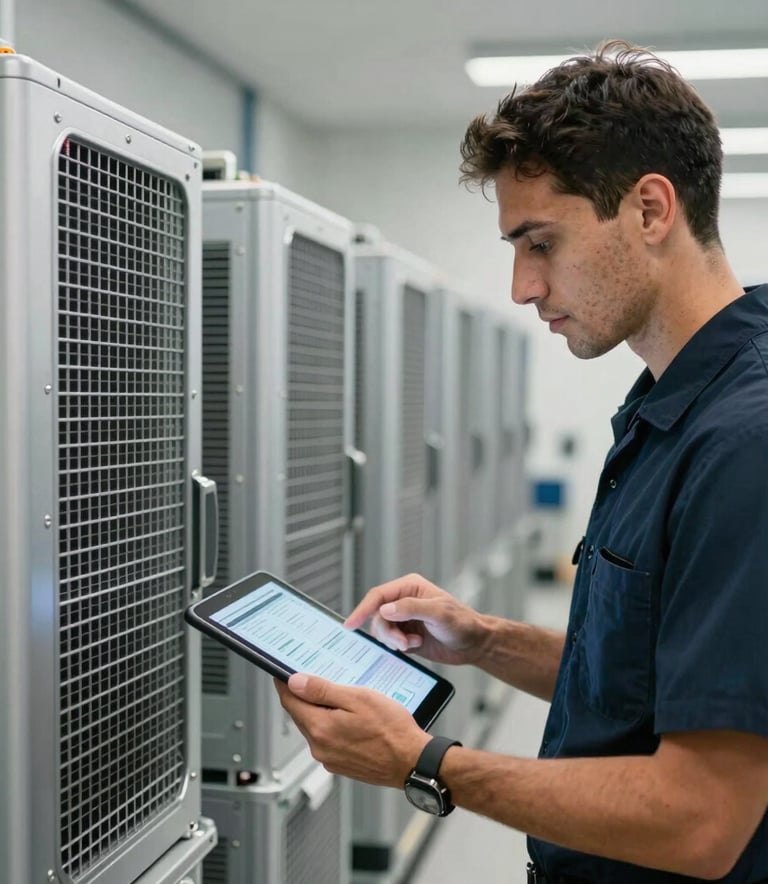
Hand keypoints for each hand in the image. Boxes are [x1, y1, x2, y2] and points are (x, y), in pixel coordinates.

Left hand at [275, 674, 429, 787]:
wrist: (412, 762)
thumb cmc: (391, 729)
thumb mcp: (358, 698)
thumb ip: (323, 690)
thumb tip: (295, 682)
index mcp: (320, 727)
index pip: (290, 701)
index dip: (284, 683)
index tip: (281, 672)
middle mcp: (319, 747)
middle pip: (301, 715)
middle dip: (304, 696)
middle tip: (313, 679)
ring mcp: (329, 758)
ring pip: (315, 727)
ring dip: (320, 712)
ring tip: (339, 698)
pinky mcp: (341, 765)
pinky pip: (327, 740)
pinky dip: (332, 726)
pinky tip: (349, 719)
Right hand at [344, 572, 485, 665]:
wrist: (474, 643)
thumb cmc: (462, 623)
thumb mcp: (438, 613)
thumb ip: (411, 608)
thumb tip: (384, 609)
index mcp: (409, 587)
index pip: (378, 596)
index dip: (362, 609)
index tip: (350, 624)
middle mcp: (403, 601)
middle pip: (377, 616)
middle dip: (387, 632)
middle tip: (403, 643)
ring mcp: (404, 619)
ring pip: (382, 630)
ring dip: (394, 641)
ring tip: (413, 644)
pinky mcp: (406, 635)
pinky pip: (389, 641)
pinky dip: (398, 647)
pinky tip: (415, 646)